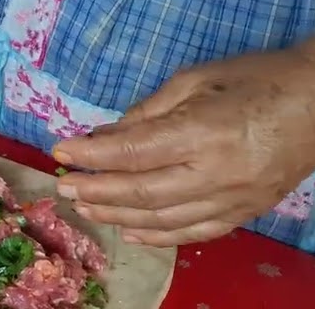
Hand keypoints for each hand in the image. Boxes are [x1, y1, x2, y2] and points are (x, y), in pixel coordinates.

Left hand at [54, 44, 314, 246]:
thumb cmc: (255, 79)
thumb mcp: (194, 80)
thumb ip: (147, 112)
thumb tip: (105, 135)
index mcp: (202, 132)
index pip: (132, 151)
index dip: (91, 156)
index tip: (60, 152)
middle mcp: (217, 172)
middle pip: (142, 192)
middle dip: (96, 191)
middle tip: (63, 187)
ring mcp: (235, 198)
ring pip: (165, 218)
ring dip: (119, 215)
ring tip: (85, 208)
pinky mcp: (248, 212)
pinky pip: (196, 232)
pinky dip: (160, 236)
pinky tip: (130, 231)